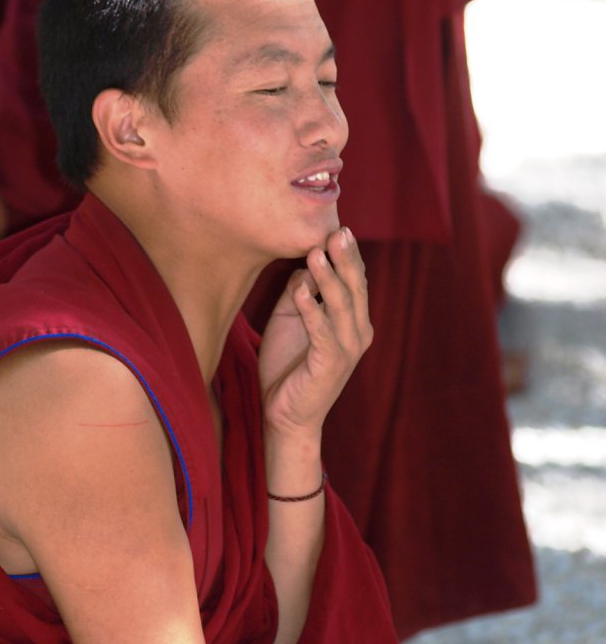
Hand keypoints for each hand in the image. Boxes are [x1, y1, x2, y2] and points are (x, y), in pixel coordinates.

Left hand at [258, 227, 371, 436]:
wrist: (286, 416)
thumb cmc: (288, 368)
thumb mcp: (292, 320)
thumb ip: (301, 293)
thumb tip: (305, 265)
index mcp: (352, 321)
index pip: (355, 282)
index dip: (348, 256)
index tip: (339, 227)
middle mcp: (357, 333)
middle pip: (355, 289)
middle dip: (346, 259)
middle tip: (338, 231)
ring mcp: (346, 350)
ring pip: (341, 306)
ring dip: (328, 278)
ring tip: (316, 253)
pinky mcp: (330, 365)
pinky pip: (322, 333)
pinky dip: (312, 311)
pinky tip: (301, 292)